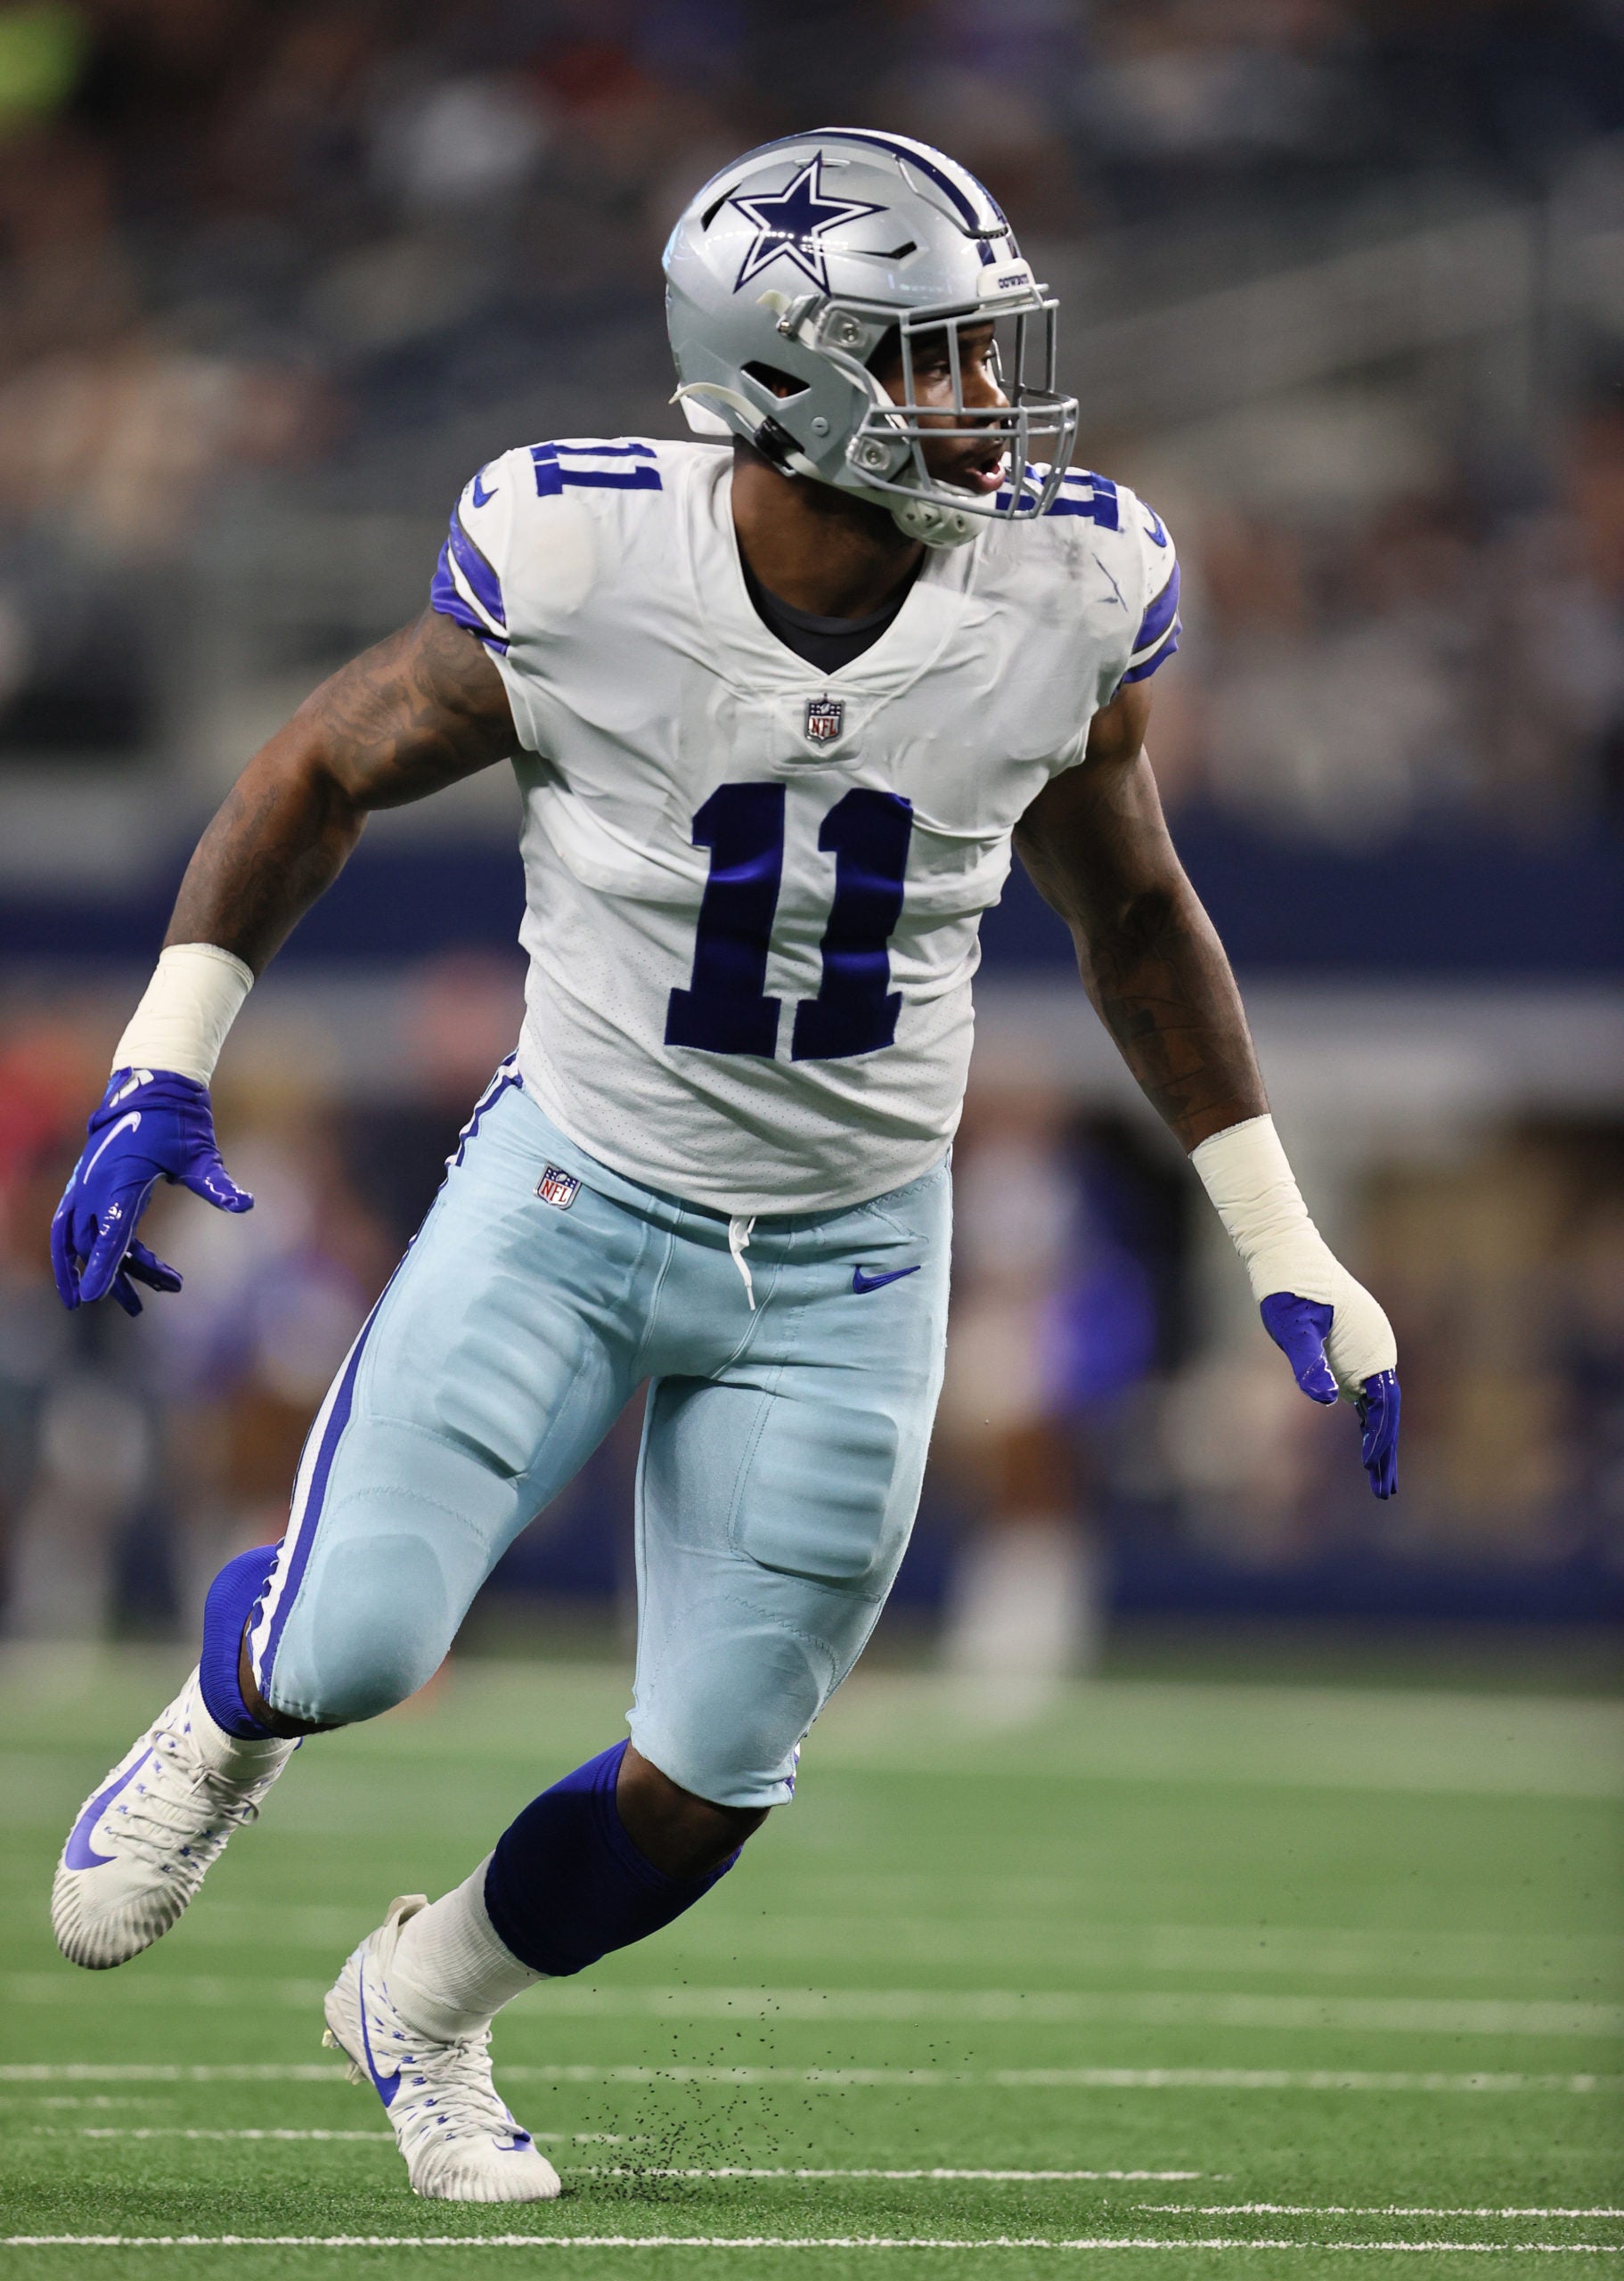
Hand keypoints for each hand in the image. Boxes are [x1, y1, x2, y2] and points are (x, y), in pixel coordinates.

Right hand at [51, 1067, 252, 1316]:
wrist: (151, 1086)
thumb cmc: (178, 1121)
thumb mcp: (200, 1154)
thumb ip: (217, 1183)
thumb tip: (245, 1204)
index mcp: (121, 1180)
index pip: (108, 1233)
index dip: (101, 1268)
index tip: (92, 1300)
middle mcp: (95, 1185)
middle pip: (99, 1244)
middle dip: (126, 1275)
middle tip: (171, 1288)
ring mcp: (85, 1185)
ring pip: (79, 1240)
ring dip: (94, 1272)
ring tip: (132, 1306)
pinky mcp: (84, 1186)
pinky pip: (69, 1227)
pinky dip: (74, 1254)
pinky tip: (103, 1274)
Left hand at [1259, 1286, 1400, 1500]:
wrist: (1287, 1253)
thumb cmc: (1287, 1288)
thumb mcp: (1293, 1327)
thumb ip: (1309, 1361)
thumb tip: (1326, 1399)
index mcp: (1372, 1345)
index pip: (1384, 1403)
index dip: (1380, 1437)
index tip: (1370, 1465)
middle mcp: (1377, 1349)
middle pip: (1388, 1411)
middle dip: (1386, 1452)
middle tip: (1384, 1493)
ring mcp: (1368, 1350)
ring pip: (1380, 1406)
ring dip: (1380, 1442)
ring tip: (1379, 1483)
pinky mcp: (1354, 1351)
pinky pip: (1367, 1393)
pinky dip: (1368, 1421)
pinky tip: (1365, 1444)